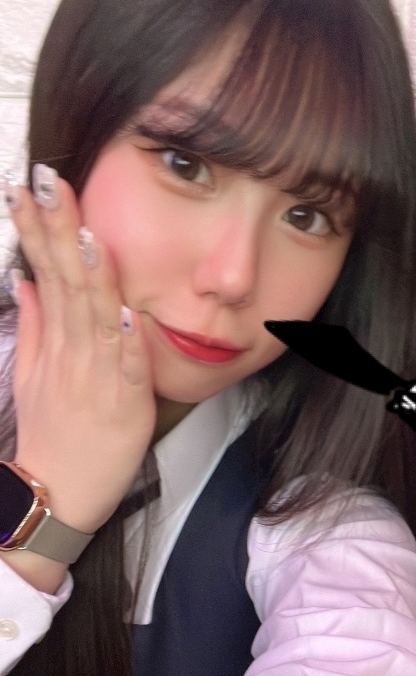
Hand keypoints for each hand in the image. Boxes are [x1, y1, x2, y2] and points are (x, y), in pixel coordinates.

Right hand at [7, 167, 154, 535]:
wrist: (56, 493)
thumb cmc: (51, 432)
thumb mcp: (33, 375)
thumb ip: (36, 325)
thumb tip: (28, 281)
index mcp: (56, 342)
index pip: (47, 273)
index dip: (38, 229)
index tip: (28, 186)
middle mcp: (73, 352)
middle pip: (66, 283)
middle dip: (58, 230)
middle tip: (49, 182)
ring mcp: (97, 378)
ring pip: (95, 318)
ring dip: (93, 276)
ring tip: (87, 234)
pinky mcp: (124, 406)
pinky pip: (127, 369)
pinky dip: (127, 341)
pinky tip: (127, 311)